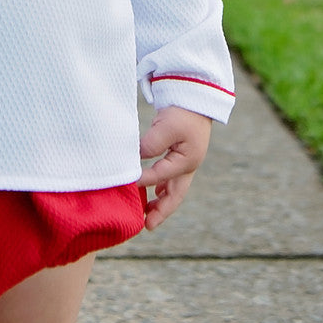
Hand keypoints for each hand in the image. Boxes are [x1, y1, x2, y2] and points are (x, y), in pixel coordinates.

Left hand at [137, 107, 211, 230]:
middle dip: (161, 211)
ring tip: (147, 215)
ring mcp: (186, 162)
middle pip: (175, 194)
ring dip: (161, 203)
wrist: (194, 96)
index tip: (128, 186)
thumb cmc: (182, 112)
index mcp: (187, 160)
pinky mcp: (180, 157)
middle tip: (147, 226)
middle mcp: (188, 165)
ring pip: (173, 189)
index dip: (143, 181)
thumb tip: (136, 159)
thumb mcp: (166, 126)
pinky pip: (171, 179)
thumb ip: (151, 144)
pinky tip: (152, 194)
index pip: (161, 175)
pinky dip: (162, 189)